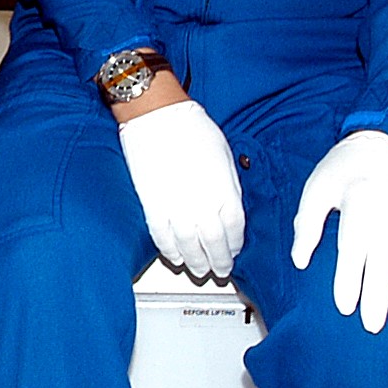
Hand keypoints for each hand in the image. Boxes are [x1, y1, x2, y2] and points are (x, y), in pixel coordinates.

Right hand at [116, 98, 244, 278]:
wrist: (158, 117)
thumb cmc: (193, 128)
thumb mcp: (226, 155)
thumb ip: (229, 186)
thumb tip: (229, 206)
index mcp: (225, 190)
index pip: (235, 229)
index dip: (235, 244)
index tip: (234, 250)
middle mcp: (202, 204)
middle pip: (215, 244)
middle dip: (219, 261)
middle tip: (221, 271)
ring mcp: (176, 208)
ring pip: (189, 247)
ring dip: (196, 262)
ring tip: (200, 271)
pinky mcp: (153, 206)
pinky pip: (163, 238)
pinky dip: (170, 251)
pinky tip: (176, 258)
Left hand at [290, 130, 387, 333]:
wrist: (386, 142)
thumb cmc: (347, 166)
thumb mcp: (316, 189)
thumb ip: (306, 226)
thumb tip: (300, 260)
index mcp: (359, 208)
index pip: (353, 254)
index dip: (349, 283)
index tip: (345, 308)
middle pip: (385, 267)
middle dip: (380, 300)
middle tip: (373, 327)